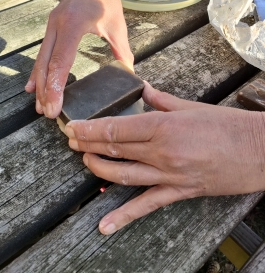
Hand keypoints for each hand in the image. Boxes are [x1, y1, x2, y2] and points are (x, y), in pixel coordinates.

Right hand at [25, 0, 133, 118]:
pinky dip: (37, 72)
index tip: (54, 105)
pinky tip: (32, 87)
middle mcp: (57, 26)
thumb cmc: (105, 0)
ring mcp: (51, 27)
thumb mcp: (117, 25)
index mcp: (73, 25)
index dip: (56, 85)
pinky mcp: (50, 28)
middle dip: (45, 90)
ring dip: (39, 84)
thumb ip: (122, 50)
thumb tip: (130, 74)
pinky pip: (41, 54)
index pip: (60, 61)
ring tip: (40, 106)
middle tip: (48, 113)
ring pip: (40, 60)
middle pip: (46, 64)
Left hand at [60, 82, 264, 233]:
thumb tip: (143, 90)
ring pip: (123, 175)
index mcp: (164, 126)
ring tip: (84, 161)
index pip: (117, 129)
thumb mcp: (191, 106)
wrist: (259, 150)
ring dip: (98, 168)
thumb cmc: (227, 125)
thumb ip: (161, 100)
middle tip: (71, 141)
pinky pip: (147, 205)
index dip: (91, 128)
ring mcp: (169, 175)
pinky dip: (124, 216)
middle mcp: (162, 152)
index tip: (74, 127)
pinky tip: (105, 225)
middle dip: (88, 145)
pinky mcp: (180, 192)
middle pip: (115, 149)